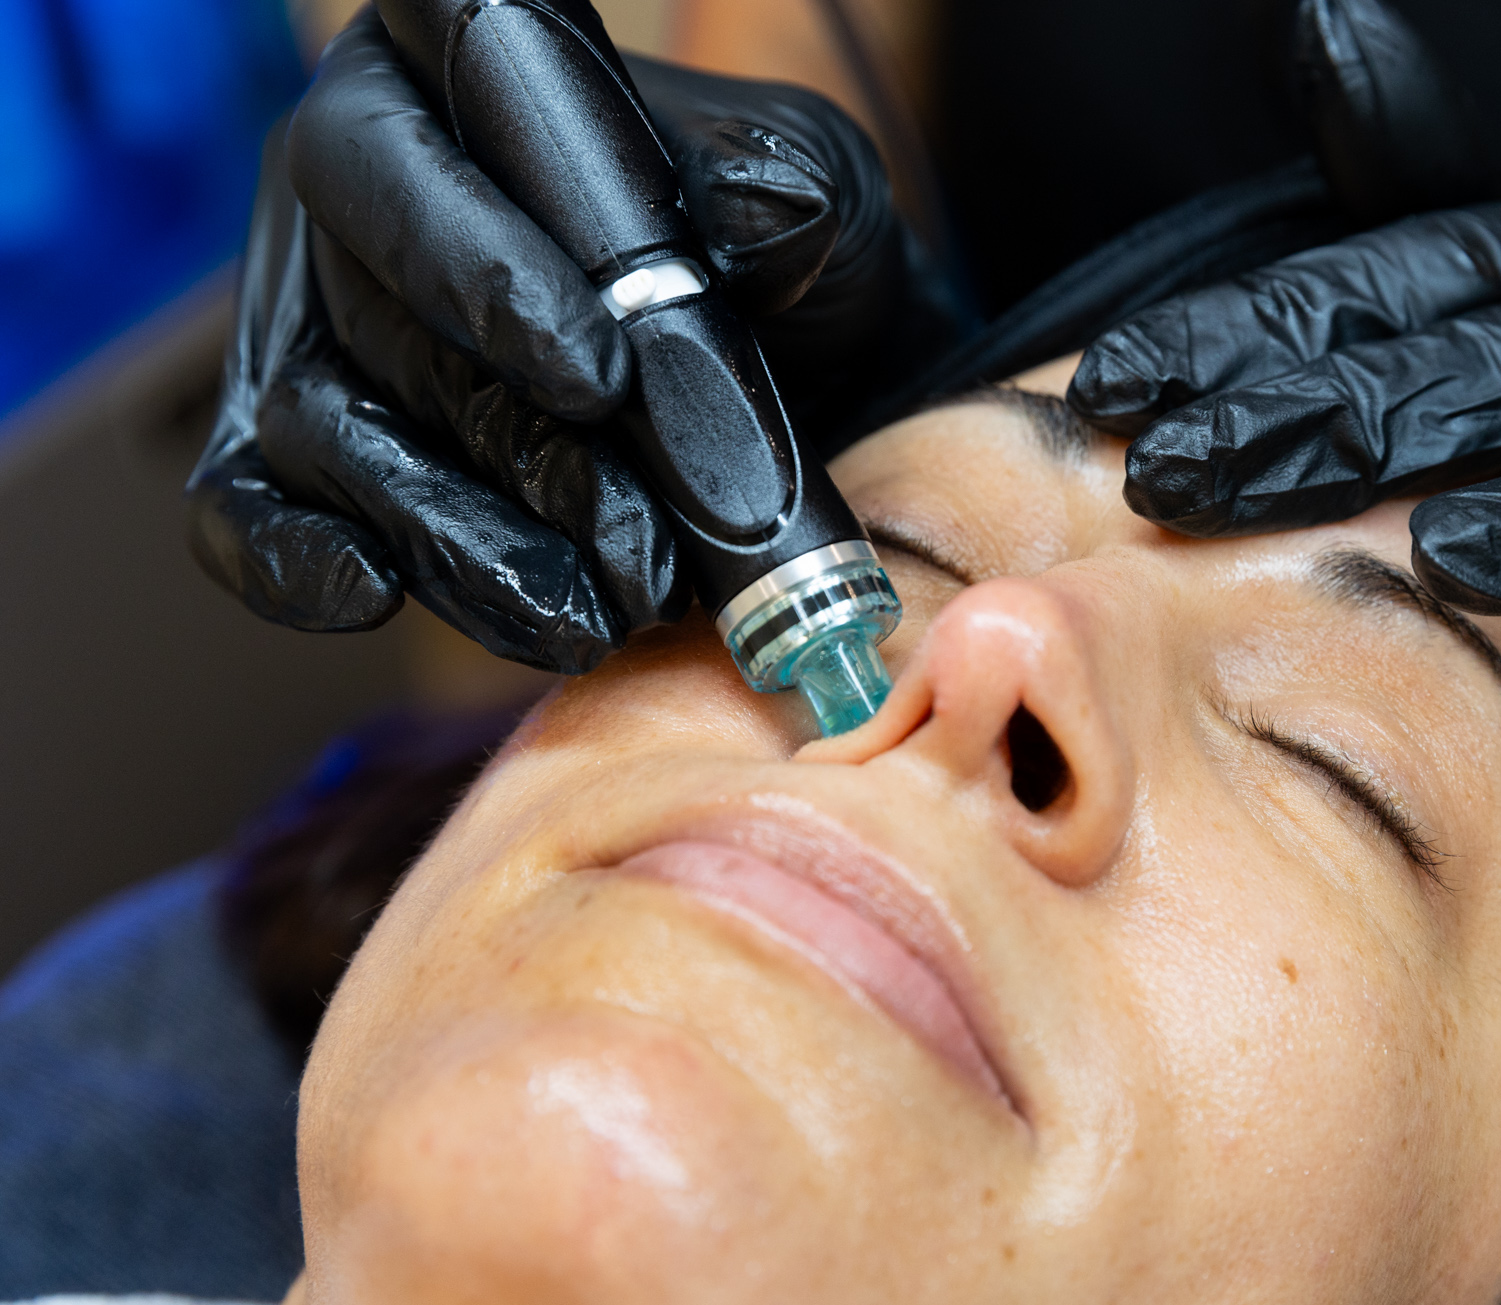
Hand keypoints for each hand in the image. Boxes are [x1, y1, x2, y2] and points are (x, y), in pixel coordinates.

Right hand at [188, 11, 931, 672]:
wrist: (819, 405)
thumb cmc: (797, 280)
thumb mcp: (822, 209)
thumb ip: (775, 198)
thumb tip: (742, 219)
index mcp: (467, 69)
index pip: (425, 138)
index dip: (493, 261)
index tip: (604, 382)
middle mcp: (365, 181)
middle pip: (380, 300)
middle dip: (518, 445)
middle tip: (638, 543)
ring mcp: (313, 319)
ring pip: (334, 426)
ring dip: (468, 541)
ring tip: (603, 609)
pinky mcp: (291, 454)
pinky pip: (248, 509)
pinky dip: (298, 563)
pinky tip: (371, 592)